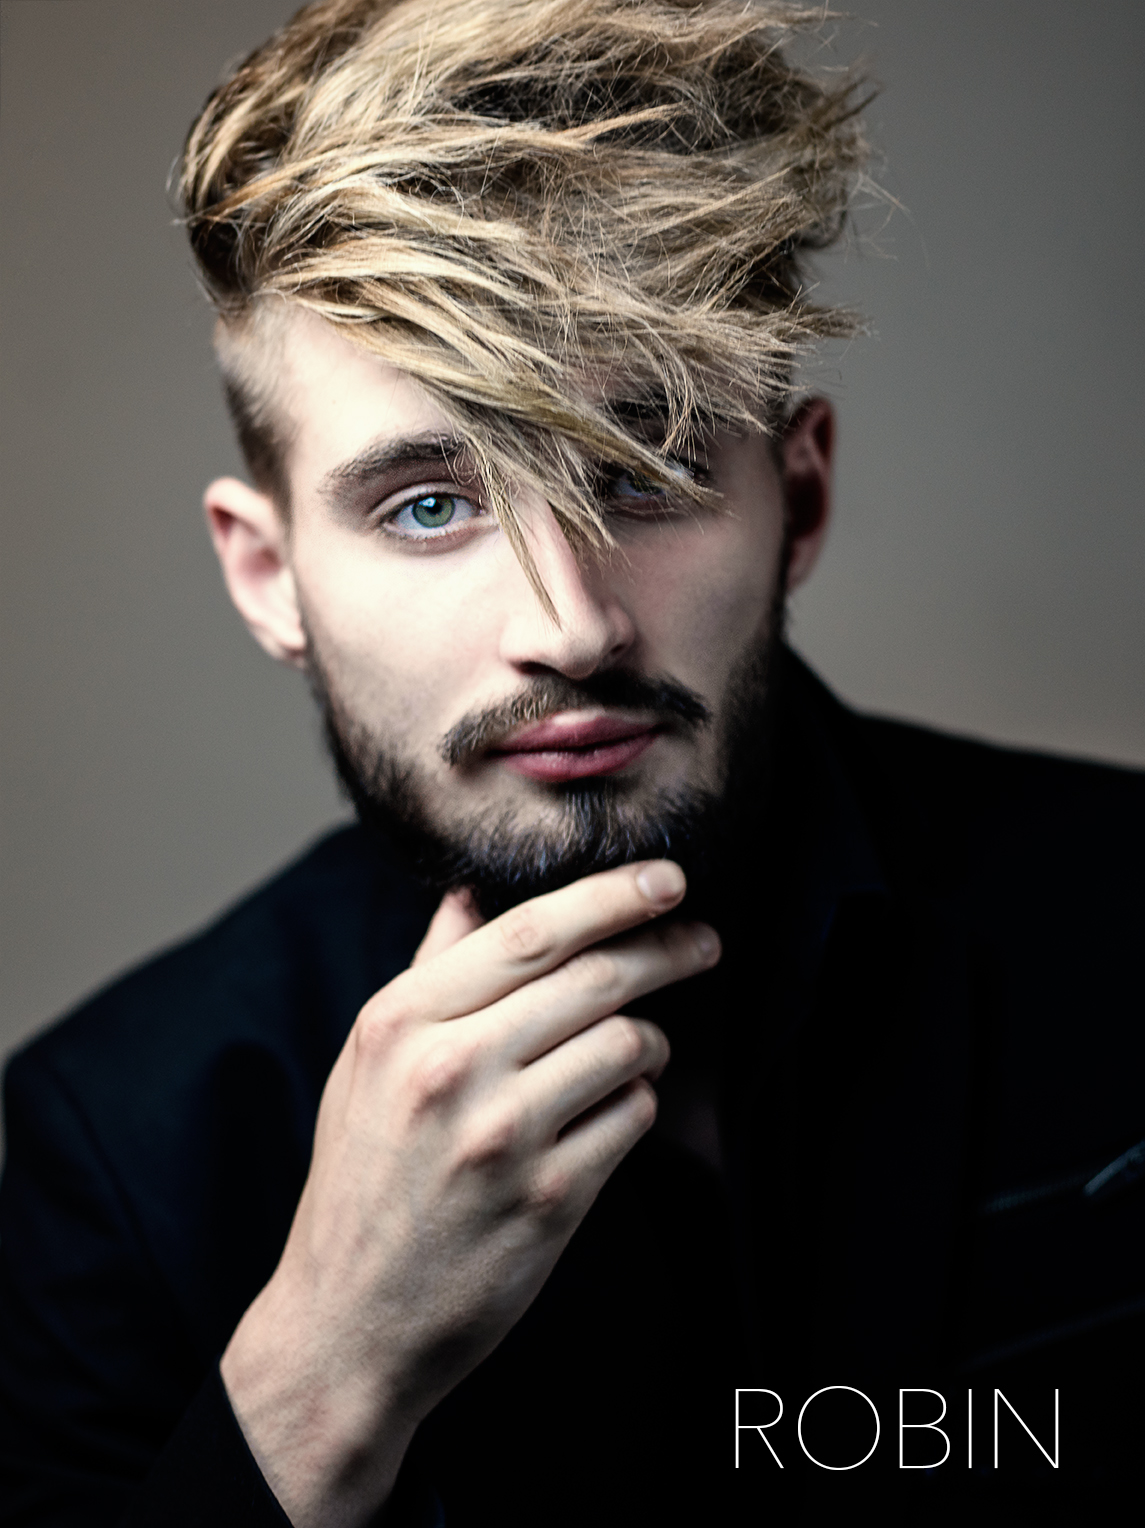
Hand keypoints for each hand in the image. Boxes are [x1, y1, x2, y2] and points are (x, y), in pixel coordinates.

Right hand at [220, 860, 719, 1527]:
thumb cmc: (362, 1181)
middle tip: (703, 942)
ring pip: (626, 1045)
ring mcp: (503, 1136)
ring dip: (650, 1041)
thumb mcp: (367, 1066)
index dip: (611, 896)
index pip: (529, 932)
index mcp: (400, 1022)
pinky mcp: (550, 1199)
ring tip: (643, 1048)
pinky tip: (616, 1110)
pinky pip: (632, 1119)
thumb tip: (469, 894)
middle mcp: (451, 1068)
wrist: (348, 1324)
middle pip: (594, 979)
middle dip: (664, 951)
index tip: (667, 879)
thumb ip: (427, 975)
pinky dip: (637, 1104)